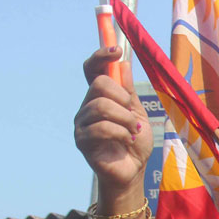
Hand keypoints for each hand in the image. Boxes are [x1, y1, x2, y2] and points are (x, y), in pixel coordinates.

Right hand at [73, 47, 151, 190]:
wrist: (133, 169)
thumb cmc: (135, 141)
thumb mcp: (138, 112)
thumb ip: (129, 91)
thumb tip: (123, 63)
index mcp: (100, 96)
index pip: (92, 69)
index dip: (101, 56)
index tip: (117, 50)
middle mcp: (87, 106)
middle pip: (100, 85)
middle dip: (123, 98)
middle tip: (132, 114)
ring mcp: (82, 122)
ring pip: (102, 106)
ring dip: (125, 119)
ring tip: (132, 132)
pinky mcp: (81, 140)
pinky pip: (101, 128)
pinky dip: (120, 133)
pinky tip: (126, 141)